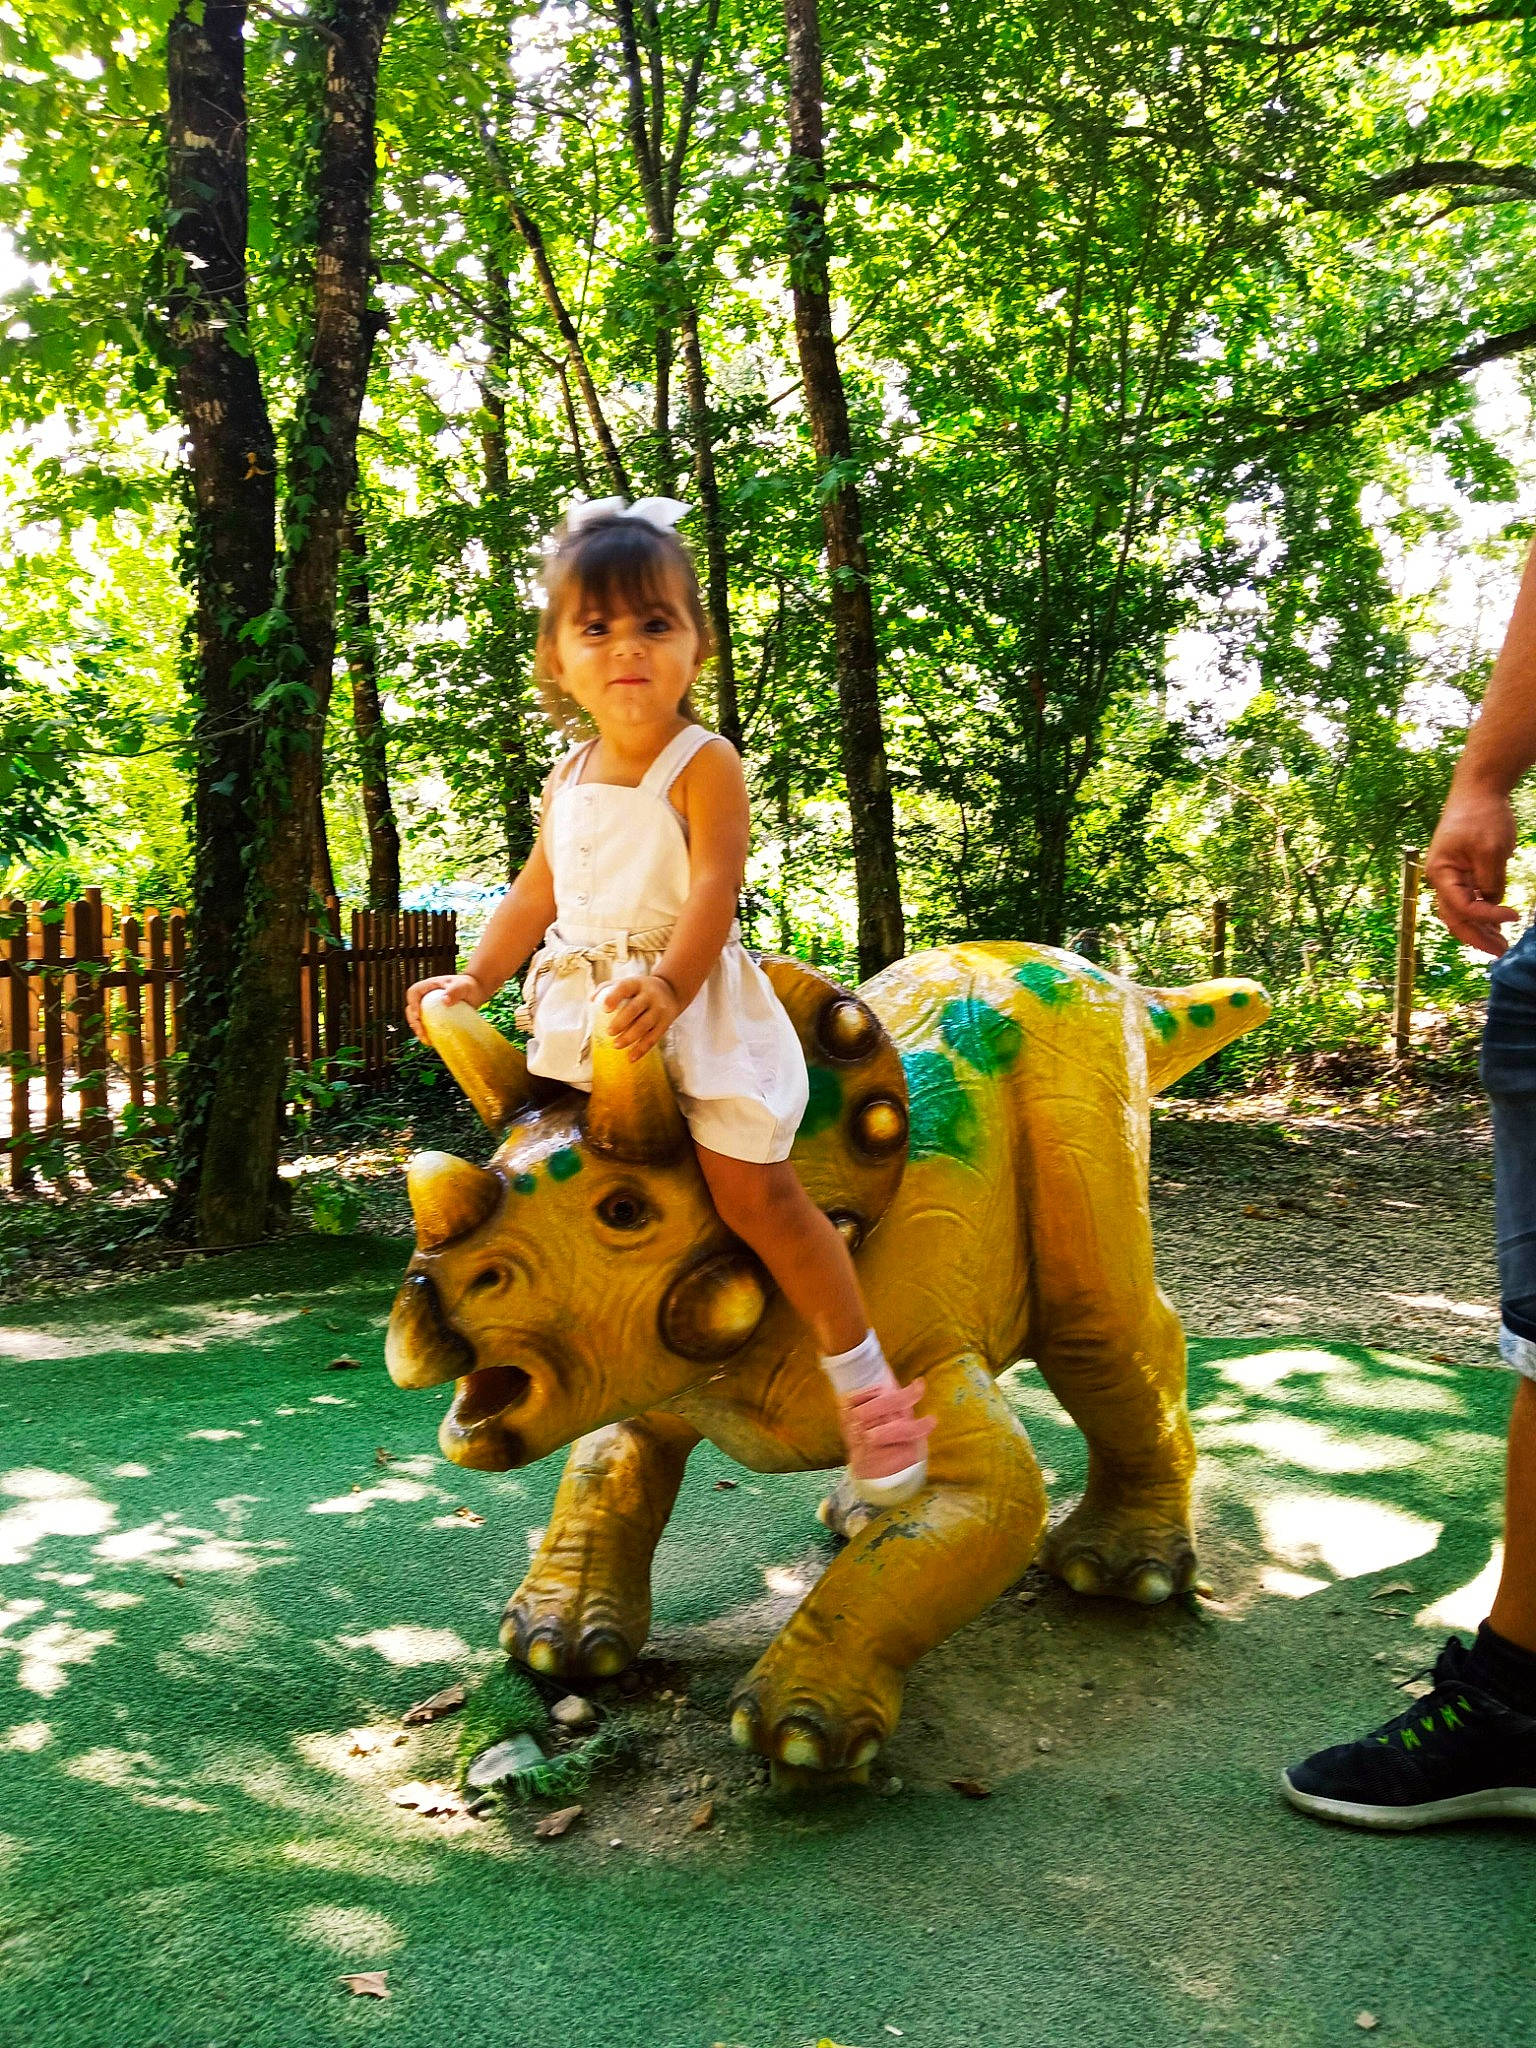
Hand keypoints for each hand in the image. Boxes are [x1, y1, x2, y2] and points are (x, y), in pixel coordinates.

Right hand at [405, 971, 484, 1042]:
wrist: (475, 991)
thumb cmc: (468, 985)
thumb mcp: (462, 986)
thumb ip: (454, 991)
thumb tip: (445, 1001)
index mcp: (428, 986)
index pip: (413, 993)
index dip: (412, 1004)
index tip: (418, 1016)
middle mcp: (426, 997)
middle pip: (411, 1009)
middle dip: (414, 1022)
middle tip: (421, 1033)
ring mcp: (429, 1007)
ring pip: (417, 1019)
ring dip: (418, 1030)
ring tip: (426, 1040)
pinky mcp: (435, 1017)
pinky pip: (427, 1025)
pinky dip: (427, 1033)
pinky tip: (432, 1042)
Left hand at [600, 973, 679, 1060]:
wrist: (671, 991)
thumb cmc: (640, 989)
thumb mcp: (628, 982)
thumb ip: (608, 988)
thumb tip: (591, 1000)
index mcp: (637, 984)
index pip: (625, 988)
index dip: (614, 997)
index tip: (604, 1009)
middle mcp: (649, 995)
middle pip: (635, 1008)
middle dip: (621, 1022)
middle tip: (609, 1032)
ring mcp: (659, 1010)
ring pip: (644, 1025)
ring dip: (629, 1037)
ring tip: (616, 1045)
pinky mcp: (665, 1023)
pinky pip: (653, 1038)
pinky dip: (642, 1049)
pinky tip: (631, 1057)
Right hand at [1425, 786, 1521, 955]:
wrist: (1478, 790)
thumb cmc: (1481, 816)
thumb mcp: (1490, 850)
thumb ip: (1490, 881)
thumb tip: (1493, 902)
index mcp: (1441, 874)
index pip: (1463, 907)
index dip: (1488, 916)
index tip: (1515, 916)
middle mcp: (1440, 879)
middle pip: (1455, 918)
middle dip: (1478, 937)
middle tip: (1501, 952)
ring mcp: (1450, 877)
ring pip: (1460, 913)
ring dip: (1479, 930)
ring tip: (1500, 944)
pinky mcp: (1462, 872)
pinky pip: (1469, 900)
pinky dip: (1482, 914)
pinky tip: (1497, 923)